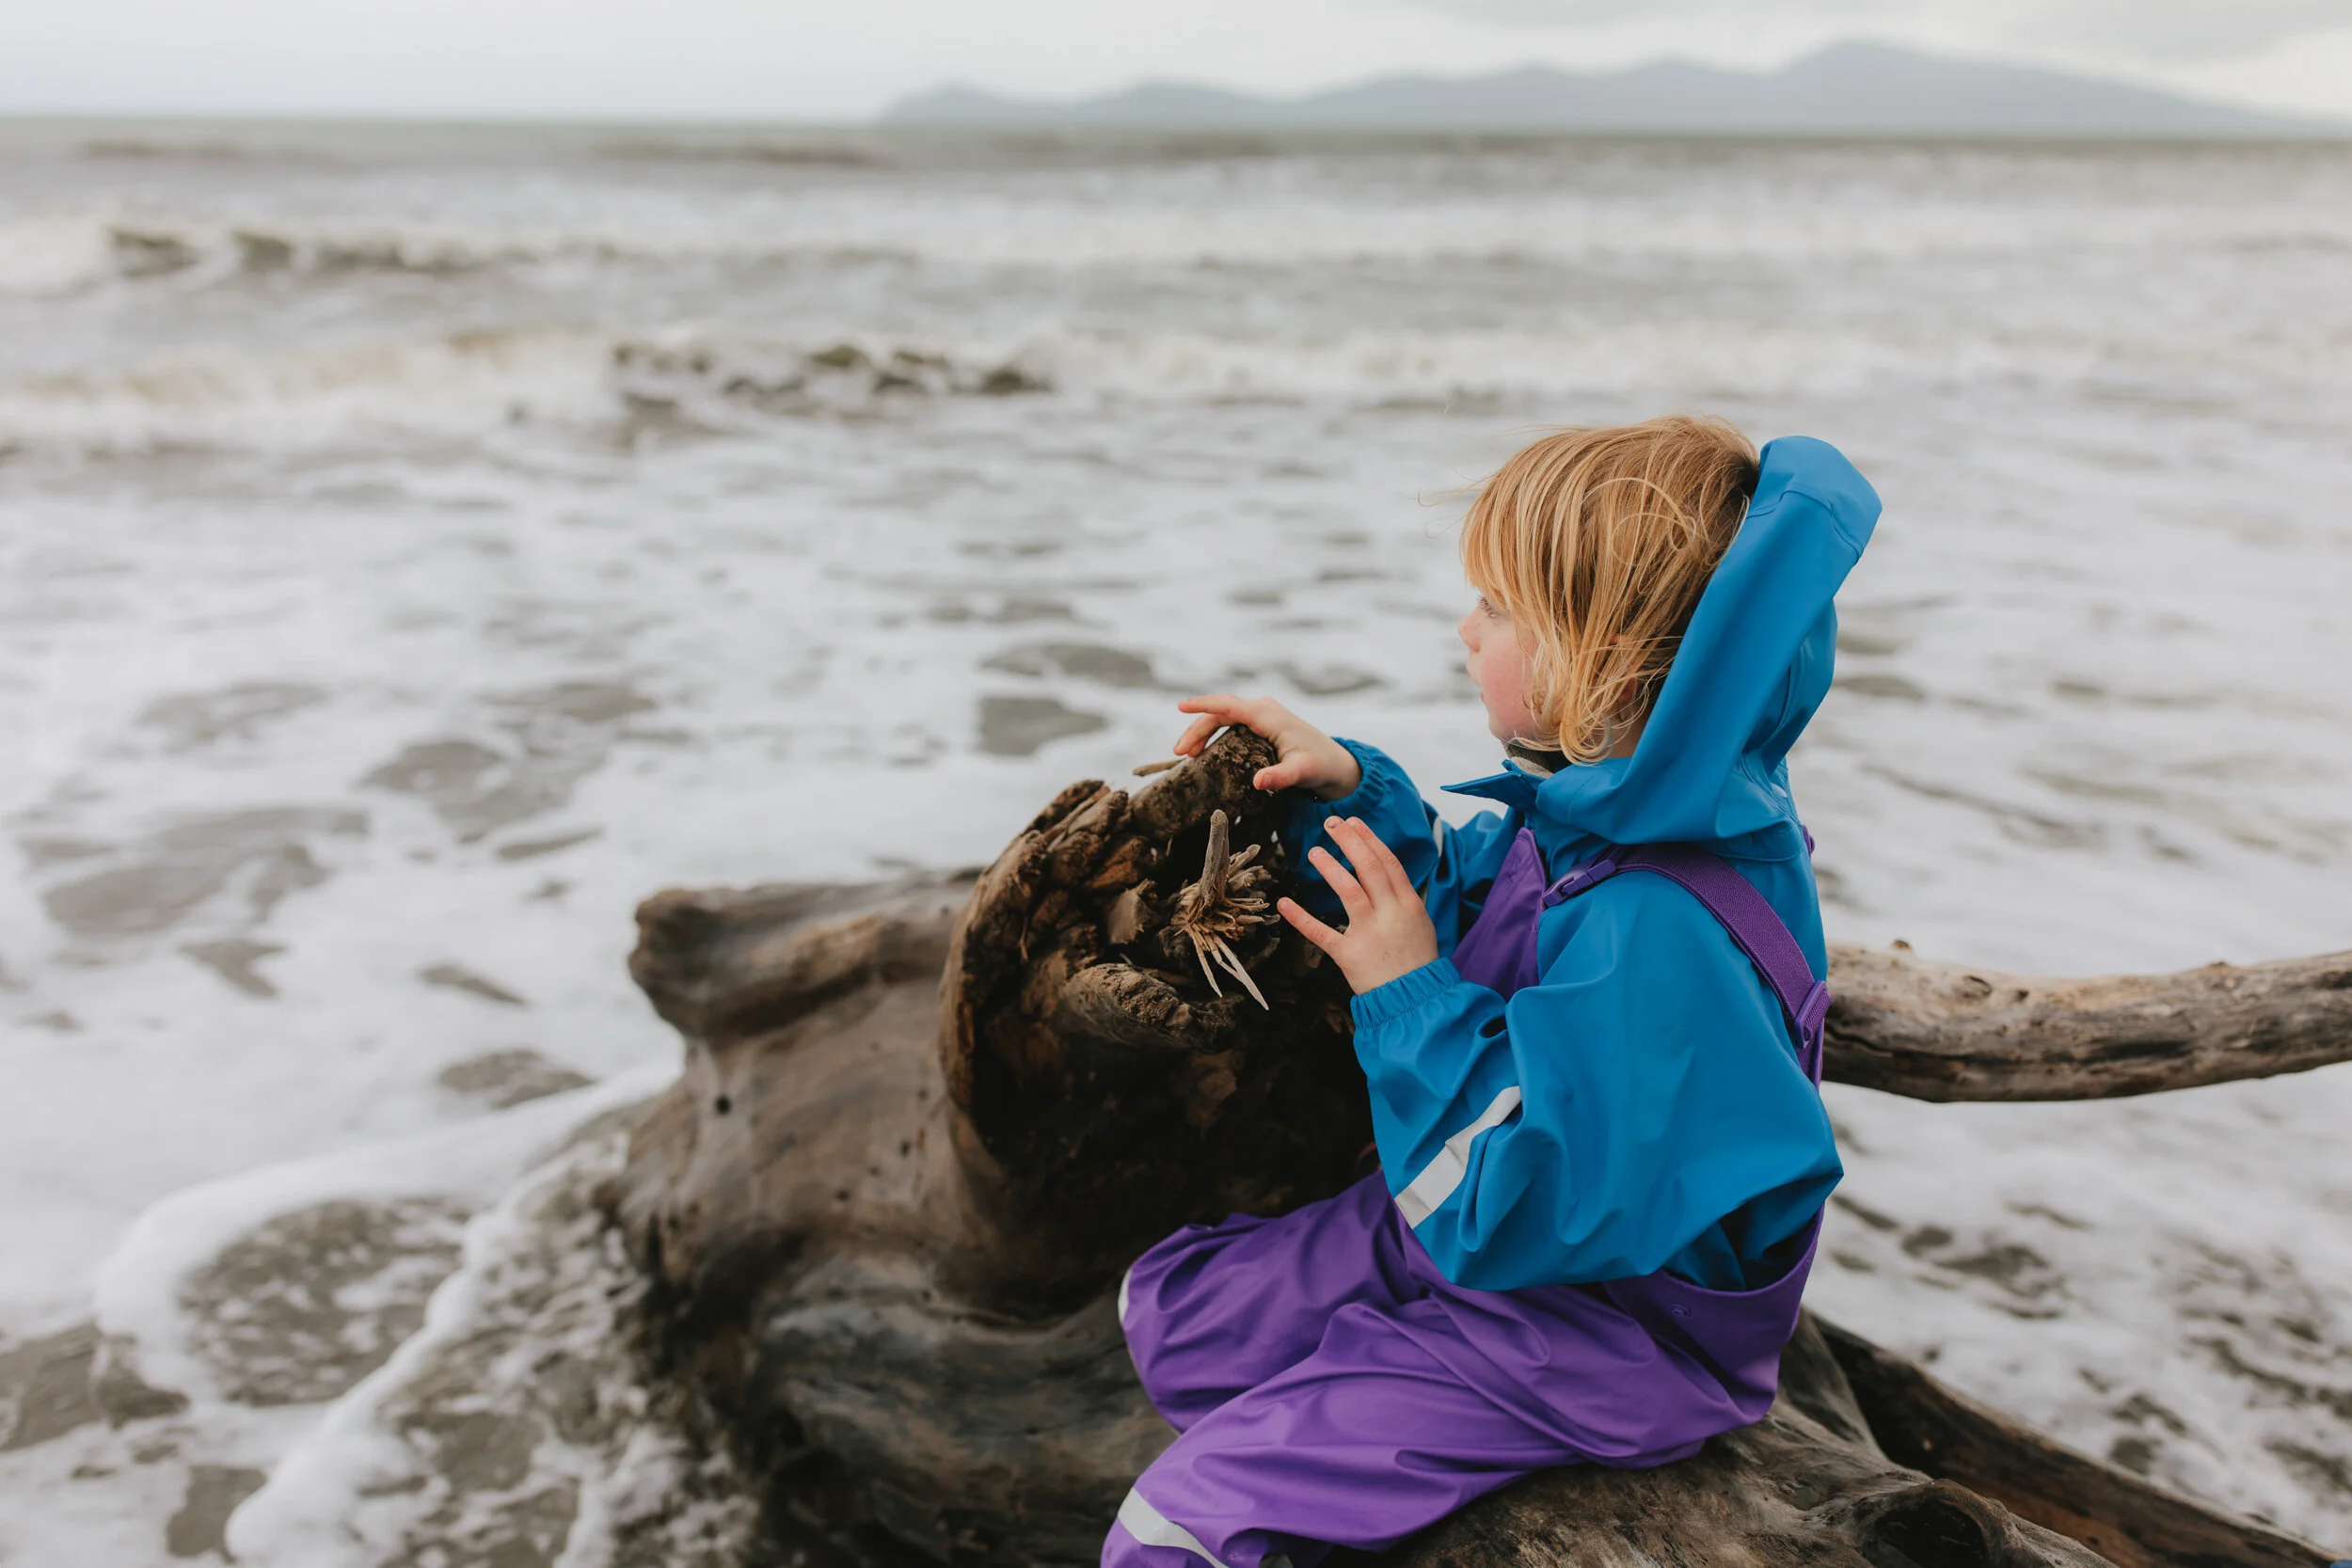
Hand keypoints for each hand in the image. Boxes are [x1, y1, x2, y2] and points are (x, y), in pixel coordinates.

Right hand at [1174, 694, 1362, 799]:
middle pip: (1220, 713)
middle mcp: (1262, 710)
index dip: (1203, 704)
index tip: (1180, 706)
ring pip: (1223, 718)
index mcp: (1268, 715)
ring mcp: (1261, 715)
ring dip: (1202, 733)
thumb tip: (1258, 782)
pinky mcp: (1261, 724)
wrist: (1335, 763)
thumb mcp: (1300, 772)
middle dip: (1196, 729)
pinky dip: (1214, 735)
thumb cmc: (1318, 765)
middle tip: (1179, 753)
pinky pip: (1230, 724)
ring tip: (1187, 755)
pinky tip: (1204, 751)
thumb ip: (1279, 777)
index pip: (1229, 705)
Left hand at [1277, 817, 1439, 994]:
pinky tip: (1284, 903)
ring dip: (1330, 868)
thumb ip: (1402, 897)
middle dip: (1349, 841)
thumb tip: (1386, 871)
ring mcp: (1369, 934)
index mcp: (1408, 904)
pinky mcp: (1349, 956)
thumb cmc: (1417, 960)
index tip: (1353, 822)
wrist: (1416, 999)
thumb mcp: (1419, 922)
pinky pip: (1322, 933)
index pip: (1387, 862)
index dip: (1369, 839)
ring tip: (1314, 851)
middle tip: (1331, 823)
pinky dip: (1301, 918)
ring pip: (1348, 891)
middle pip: (1369, 867)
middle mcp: (1390, 914)